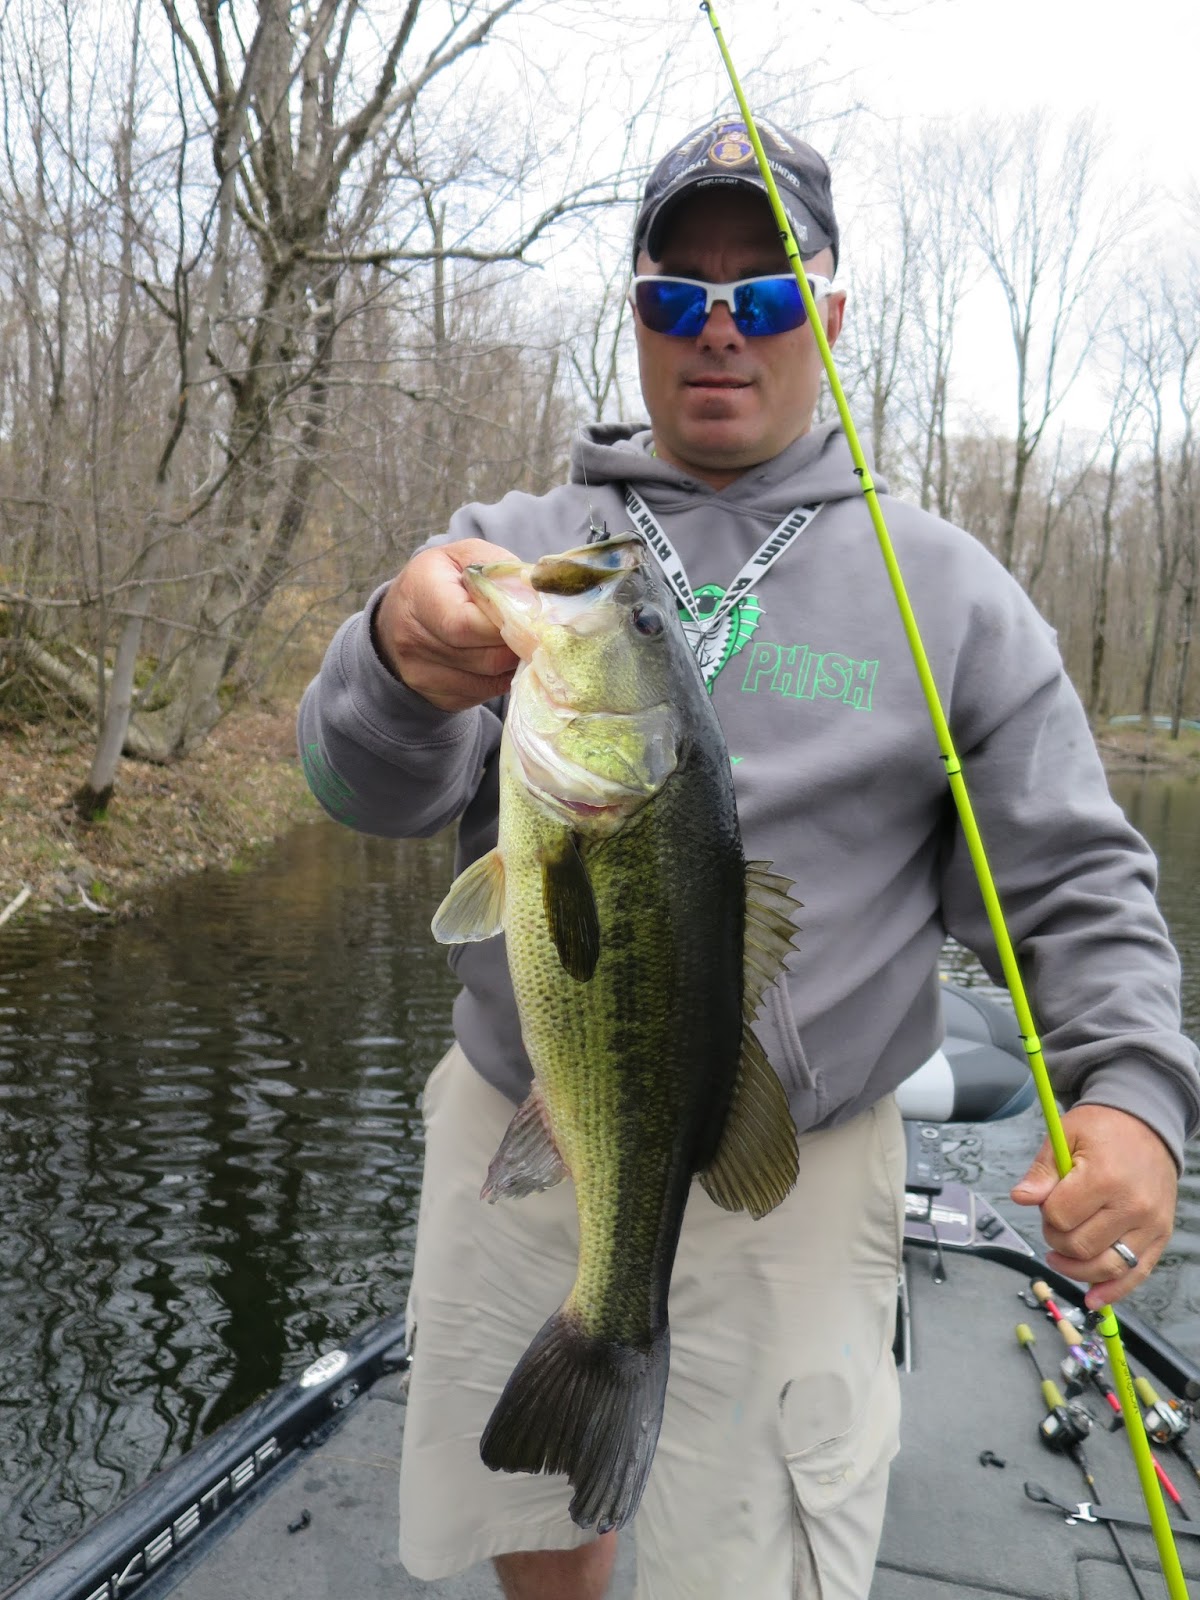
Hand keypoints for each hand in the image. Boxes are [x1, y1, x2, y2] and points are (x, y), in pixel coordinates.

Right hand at [373, 539, 519, 711]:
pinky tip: (501, 658)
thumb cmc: (446, 579)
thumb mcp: (468, 557)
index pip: (466, 624)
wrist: (405, 612)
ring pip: (489, 680)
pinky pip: (483, 694)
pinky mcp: (434, 696)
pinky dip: (501, 678)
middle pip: (484, 658)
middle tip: (535, 633)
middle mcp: (411, 637)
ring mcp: (419, 672)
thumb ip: (502, 572)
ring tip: (518, 642)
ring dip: (513, 663)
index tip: (531, 617)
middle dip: (517, 646)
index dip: (507, 625)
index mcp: (418, 591)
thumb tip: (537, 602)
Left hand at [1010, 1103, 1177, 1309]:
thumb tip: (1021, 1198)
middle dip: (1057, 1239)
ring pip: (1106, 1268)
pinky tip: (1093, 1299)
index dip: (1045, 1213)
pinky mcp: (1160, 1237)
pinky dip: (1112, 1291)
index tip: (1047, 1199)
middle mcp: (1133, 1206)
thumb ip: (1042, 1171)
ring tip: (1060, 1256)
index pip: (1060, 1216)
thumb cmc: (1103, 1130)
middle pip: (1080, 1247)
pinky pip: (1136, 1274)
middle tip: (1056, 1220)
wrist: (1148, 1126)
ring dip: (1076, 1269)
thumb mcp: (1065, 1135)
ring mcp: (1151, 1225)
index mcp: (1105, 1177)